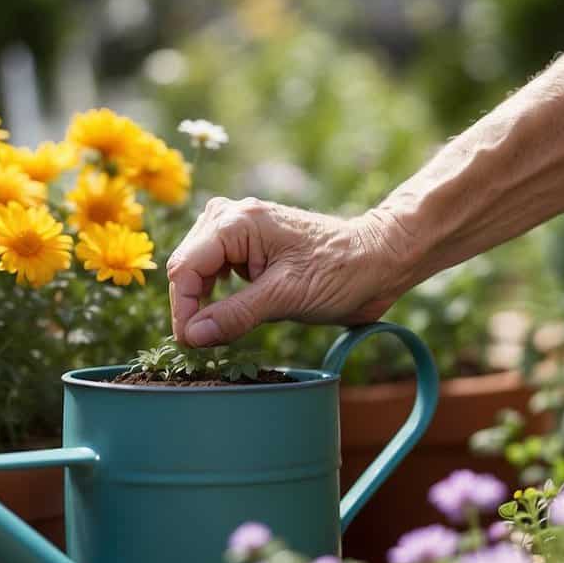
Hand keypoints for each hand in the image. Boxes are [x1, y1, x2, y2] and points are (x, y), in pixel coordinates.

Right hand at [166, 197, 409, 346]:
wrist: (380, 259)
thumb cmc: (341, 271)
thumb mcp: (286, 297)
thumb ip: (236, 315)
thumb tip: (194, 336)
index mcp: (238, 222)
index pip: (186, 268)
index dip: (183, 309)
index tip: (191, 345)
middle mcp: (232, 217)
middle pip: (187, 267)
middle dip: (191, 306)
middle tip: (203, 343)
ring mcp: (239, 228)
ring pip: (198, 269)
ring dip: (202, 301)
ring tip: (217, 330)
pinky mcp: (249, 244)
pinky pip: (216, 270)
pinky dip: (216, 294)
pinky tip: (230, 312)